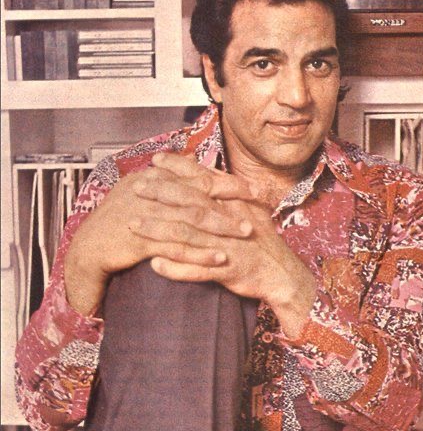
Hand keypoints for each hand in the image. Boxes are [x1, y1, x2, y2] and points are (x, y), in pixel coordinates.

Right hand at [64, 152, 255, 315]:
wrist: (89, 245)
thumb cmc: (120, 217)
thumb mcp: (143, 188)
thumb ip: (171, 177)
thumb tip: (197, 161)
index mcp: (155, 178)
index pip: (199, 176)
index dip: (228, 181)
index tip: (255, 187)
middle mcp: (152, 192)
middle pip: (200, 194)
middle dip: (233, 199)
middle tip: (260, 203)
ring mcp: (146, 215)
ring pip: (191, 220)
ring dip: (222, 226)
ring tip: (246, 232)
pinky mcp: (142, 241)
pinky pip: (176, 248)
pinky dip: (200, 254)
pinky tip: (220, 258)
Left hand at [131, 153, 316, 337]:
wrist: (282, 271)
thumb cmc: (261, 239)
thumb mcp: (249, 208)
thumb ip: (228, 191)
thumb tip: (208, 171)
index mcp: (234, 203)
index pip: (204, 179)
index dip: (179, 167)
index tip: (156, 159)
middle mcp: (230, 219)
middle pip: (192, 202)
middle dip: (161, 193)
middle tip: (136, 186)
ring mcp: (229, 244)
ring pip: (189, 234)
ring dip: (159, 230)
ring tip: (133, 225)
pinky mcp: (229, 269)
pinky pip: (200, 270)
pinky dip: (177, 269)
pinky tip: (154, 266)